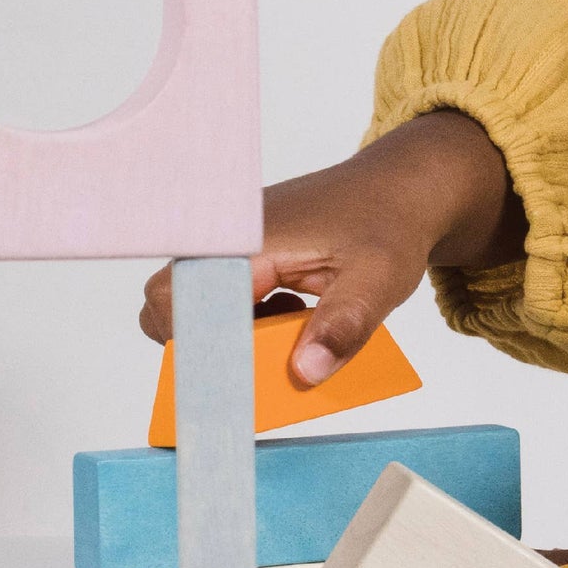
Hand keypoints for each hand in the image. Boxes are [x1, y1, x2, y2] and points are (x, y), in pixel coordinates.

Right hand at [138, 109, 525, 386]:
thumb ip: (342, 326)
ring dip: (231, 334)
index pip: (176, 296)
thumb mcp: (377, 279)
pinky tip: (292, 314)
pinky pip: (219, 298)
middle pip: (170, 304)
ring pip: (193, 305)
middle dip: (208, 343)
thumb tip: (304, 372)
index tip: (228, 376)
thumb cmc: (386, 224)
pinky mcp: (241, 256)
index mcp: (245, 239)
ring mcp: (229, 246)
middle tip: (264, 351)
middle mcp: (224, 239)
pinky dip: (247, 322)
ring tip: (288, 328)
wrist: (396, 190)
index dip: (192, 342)